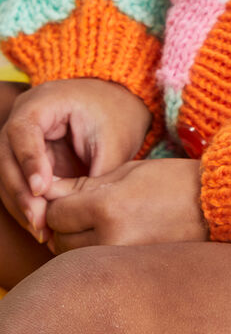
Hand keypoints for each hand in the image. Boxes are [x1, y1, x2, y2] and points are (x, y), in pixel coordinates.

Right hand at [0, 78, 151, 239]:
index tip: (40, 190)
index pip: (23, 131)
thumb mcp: (114, 140)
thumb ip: (95, 172)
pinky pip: (18, 186)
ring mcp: (19, 141)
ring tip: (42, 232)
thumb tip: (78, 211)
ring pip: (7, 177)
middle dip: (22, 193)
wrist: (117, 109)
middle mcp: (23, 119)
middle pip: (7, 158)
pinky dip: (27, 207)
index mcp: (43, 101)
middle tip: (39, 221)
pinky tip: (42, 228)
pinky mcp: (24, 161)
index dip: (29, 161)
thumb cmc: (117, 117)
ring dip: (22, 206)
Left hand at [45, 158, 207, 251]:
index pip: (57, 213)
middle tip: (89, 209)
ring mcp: (120, 260)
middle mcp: (110, 238)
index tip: (74, 195)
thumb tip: (47, 190)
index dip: (61, 202)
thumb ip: (84, 183)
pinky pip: (96, 265)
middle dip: (68, 224)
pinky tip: (115, 236)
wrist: (214, 206)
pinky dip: (97, 252)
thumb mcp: (128, 171)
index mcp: (108, 207)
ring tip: (104, 223)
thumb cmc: (173, 180)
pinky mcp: (129, 271)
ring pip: (75, 257)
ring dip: (80, 241)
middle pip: (61, 239)